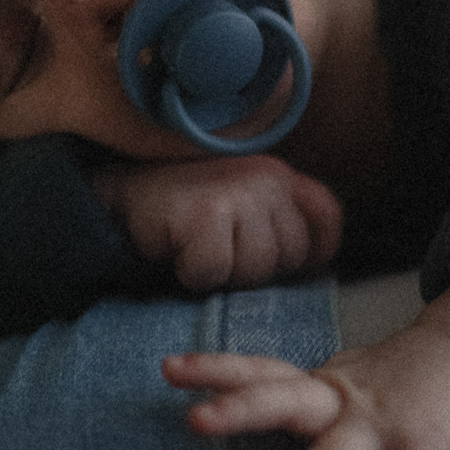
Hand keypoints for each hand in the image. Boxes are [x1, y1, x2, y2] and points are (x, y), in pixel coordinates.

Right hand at [94, 155, 341, 292]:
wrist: (123, 194)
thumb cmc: (187, 209)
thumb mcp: (243, 204)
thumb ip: (280, 221)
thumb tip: (316, 264)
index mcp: (279, 174)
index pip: (327, 215)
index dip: (314, 250)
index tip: (290, 266)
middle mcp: (266, 178)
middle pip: (291, 254)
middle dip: (257, 269)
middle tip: (220, 252)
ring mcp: (237, 193)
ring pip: (256, 269)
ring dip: (224, 275)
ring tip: (199, 249)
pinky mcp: (205, 215)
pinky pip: (215, 272)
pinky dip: (193, 275)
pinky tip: (179, 252)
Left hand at [165, 326, 449, 449]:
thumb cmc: (400, 379)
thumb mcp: (347, 387)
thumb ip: (311, 409)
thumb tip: (259, 428)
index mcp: (319, 388)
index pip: (262, 372)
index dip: (217, 369)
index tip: (169, 369)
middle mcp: (341, 401)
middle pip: (281, 399)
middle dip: (238, 409)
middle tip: (194, 419)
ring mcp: (381, 424)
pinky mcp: (423, 445)